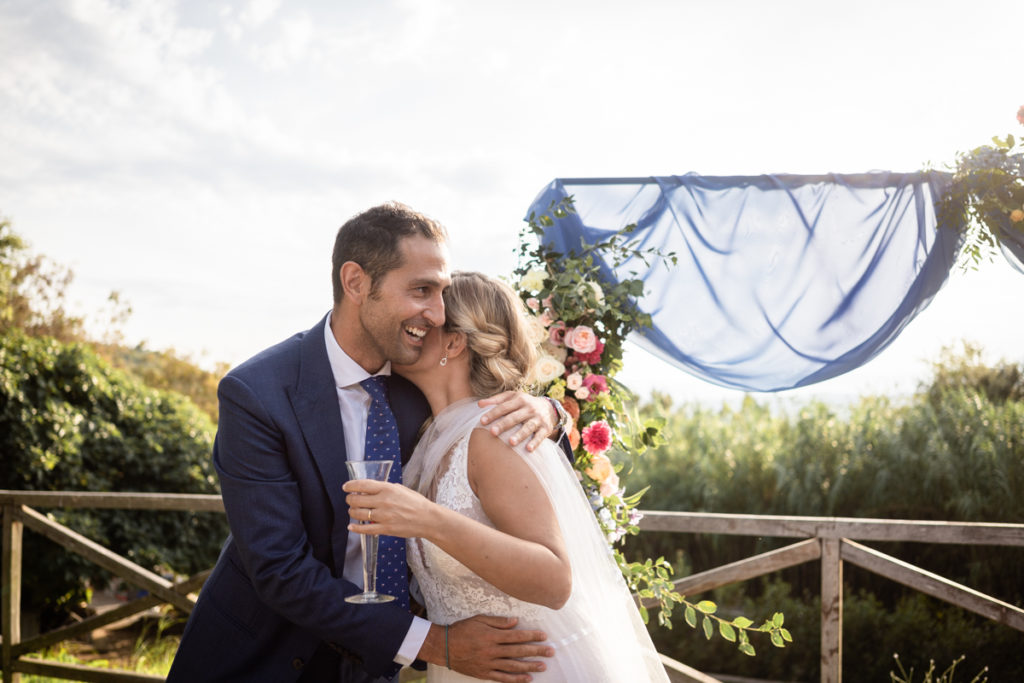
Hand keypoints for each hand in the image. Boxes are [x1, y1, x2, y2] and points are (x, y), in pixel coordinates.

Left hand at [342, 479, 435, 538]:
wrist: (427, 519)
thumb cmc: (416, 503)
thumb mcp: (400, 489)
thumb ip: (384, 488)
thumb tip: (369, 490)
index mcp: (387, 489)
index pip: (362, 485)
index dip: (350, 486)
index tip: (345, 487)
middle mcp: (383, 501)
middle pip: (356, 500)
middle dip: (350, 499)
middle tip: (350, 500)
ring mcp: (383, 516)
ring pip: (358, 514)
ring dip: (352, 512)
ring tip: (353, 511)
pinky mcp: (385, 529)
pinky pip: (365, 529)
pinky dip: (355, 528)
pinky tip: (352, 526)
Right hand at [422, 616, 551, 682]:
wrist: (444, 647)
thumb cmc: (462, 630)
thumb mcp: (479, 619)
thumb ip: (498, 622)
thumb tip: (516, 621)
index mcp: (492, 635)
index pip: (517, 636)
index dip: (532, 636)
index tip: (544, 636)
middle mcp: (492, 650)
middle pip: (518, 651)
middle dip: (536, 651)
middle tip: (551, 652)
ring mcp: (488, 664)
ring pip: (513, 666)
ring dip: (529, 666)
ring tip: (543, 666)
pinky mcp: (484, 673)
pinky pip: (502, 678)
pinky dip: (515, 680)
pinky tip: (527, 679)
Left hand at [477, 392, 556, 451]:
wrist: (548, 407)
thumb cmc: (524, 403)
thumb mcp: (512, 397)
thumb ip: (496, 400)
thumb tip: (479, 404)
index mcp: (520, 399)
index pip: (504, 407)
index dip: (493, 414)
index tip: (482, 421)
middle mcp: (529, 408)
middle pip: (515, 417)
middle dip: (504, 424)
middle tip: (492, 432)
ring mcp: (538, 418)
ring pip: (528, 427)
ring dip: (520, 435)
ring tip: (511, 442)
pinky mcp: (545, 428)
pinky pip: (540, 436)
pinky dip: (535, 442)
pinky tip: (528, 449)